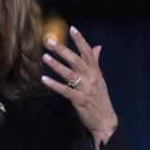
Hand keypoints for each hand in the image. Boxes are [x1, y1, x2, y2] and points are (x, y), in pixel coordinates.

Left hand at [41, 26, 117, 149]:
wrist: (105, 120)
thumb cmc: (100, 98)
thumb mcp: (99, 78)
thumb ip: (95, 62)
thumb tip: (97, 47)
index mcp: (95, 71)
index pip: (88, 52)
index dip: (80, 40)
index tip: (72, 28)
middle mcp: (91, 78)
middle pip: (76, 60)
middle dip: (63, 50)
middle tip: (50, 42)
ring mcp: (85, 89)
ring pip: (69, 74)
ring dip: (56, 65)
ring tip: (44, 57)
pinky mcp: (79, 100)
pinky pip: (65, 90)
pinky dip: (54, 84)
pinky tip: (44, 79)